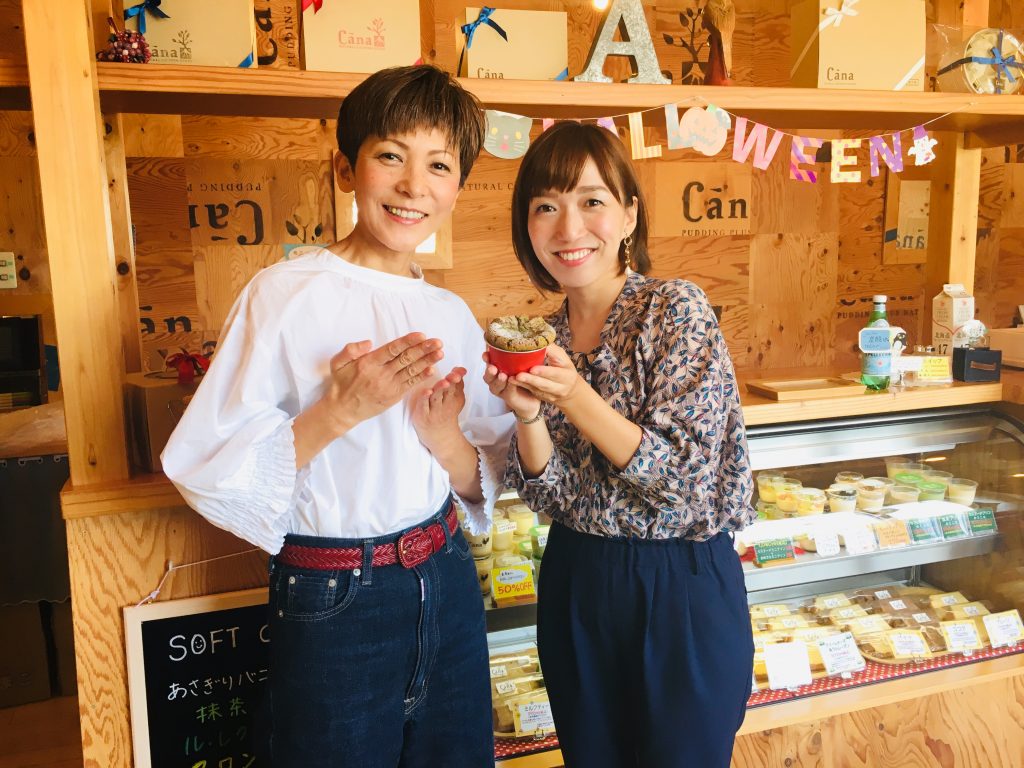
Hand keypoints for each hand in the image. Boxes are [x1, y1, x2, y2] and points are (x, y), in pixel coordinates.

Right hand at [319, 332, 443, 434]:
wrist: (343, 409)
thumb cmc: (341, 383)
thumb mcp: (337, 362)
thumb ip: (351, 349)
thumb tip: (369, 342)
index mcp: (369, 363)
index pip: (393, 349)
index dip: (408, 342)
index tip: (421, 335)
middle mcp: (382, 374)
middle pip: (406, 359)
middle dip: (424, 349)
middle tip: (438, 342)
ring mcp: (389, 386)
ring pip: (412, 370)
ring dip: (427, 361)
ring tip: (440, 353)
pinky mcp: (394, 396)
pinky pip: (411, 384)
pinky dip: (421, 376)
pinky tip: (432, 369)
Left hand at [411, 367, 466, 452]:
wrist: (440, 437)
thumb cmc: (446, 413)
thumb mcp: (456, 399)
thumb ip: (458, 383)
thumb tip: (460, 368)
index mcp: (454, 399)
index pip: (456, 386)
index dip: (457, 378)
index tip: (458, 372)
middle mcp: (445, 405)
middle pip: (448, 391)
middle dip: (450, 383)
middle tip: (452, 376)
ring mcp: (433, 411)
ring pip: (436, 398)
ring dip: (439, 389)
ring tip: (443, 382)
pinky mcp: (422, 416)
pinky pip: (423, 406)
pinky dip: (425, 399)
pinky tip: (427, 392)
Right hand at [483, 351, 541, 421]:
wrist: (533, 397)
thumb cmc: (527, 378)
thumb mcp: (524, 364)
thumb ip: (523, 355)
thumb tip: (529, 338)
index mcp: (498, 369)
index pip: (489, 362)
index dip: (486, 358)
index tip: (486, 354)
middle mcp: (496, 379)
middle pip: (488, 375)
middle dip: (489, 371)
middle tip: (493, 367)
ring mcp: (501, 389)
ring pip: (495, 385)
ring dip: (498, 380)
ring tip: (502, 375)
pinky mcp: (509, 397)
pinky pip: (507, 391)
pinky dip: (509, 386)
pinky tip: (511, 382)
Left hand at [508, 345, 583, 409]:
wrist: (569, 388)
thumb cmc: (564, 368)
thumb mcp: (562, 358)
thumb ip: (552, 350)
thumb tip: (539, 339)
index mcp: (567, 375)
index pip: (556, 373)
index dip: (544, 372)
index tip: (533, 368)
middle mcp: (561, 387)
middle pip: (545, 384)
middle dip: (532, 380)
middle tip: (519, 375)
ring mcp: (552, 395)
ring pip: (537, 389)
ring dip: (524, 384)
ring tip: (513, 378)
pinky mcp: (544, 398)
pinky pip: (532, 392)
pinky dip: (522, 386)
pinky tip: (513, 381)